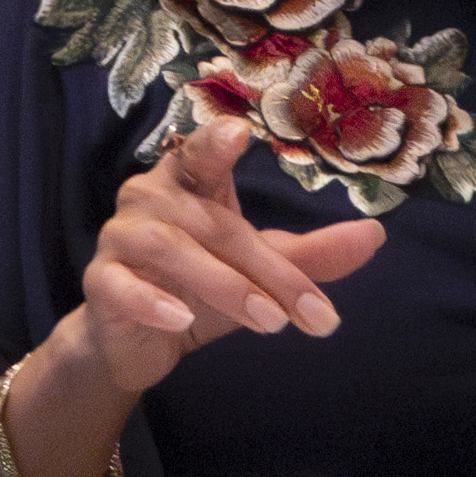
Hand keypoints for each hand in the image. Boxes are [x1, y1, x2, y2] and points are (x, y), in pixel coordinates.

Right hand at [64, 120, 389, 403]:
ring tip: (268, 321)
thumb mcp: (260, 272)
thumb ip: (310, 255)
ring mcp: (120, 236)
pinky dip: (153, 300)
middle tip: (311, 313)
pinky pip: (123, 284)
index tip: (237, 133)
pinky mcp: (100, 280)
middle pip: (214, 224)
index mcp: (191, 180)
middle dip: (268, 271)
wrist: (139, 343)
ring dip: (224, 285)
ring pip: (172, 250)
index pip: (203, 151)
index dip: (216, 142)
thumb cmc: (202, 290)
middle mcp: (150, 197)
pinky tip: (181, 317)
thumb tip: (375, 235)